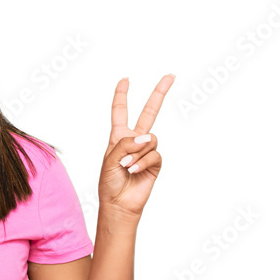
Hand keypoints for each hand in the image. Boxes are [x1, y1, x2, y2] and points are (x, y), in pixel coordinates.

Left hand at [98, 74, 173, 219]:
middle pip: (149, 112)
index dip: (122, 95)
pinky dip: (142, 161)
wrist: (118, 204)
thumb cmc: (109, 183)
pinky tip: (132, 170)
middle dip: (159, 94)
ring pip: (150, 139)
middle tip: (170, 76)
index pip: (121, 112)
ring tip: (125, 166)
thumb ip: (126, 144)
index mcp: (119, 137)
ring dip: (136, 152)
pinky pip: (154, 154)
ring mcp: (146, 151)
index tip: (125, 80)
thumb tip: (146, 137)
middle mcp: (135, 141)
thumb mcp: (109, 159)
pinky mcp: (155, 163)